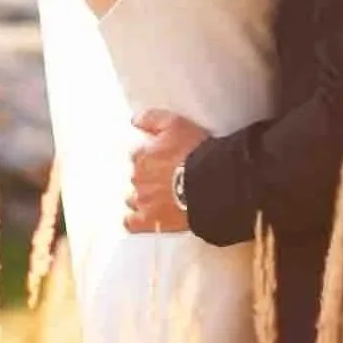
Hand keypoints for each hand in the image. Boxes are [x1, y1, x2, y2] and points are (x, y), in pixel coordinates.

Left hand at [125, 110, 207, 232]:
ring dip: (142, 198)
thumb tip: (133, 121)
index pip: (137, 156)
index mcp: (142, 156)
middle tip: (165, 178)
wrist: (210, 182)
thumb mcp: (175, 124)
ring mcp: (143, 201)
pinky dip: (134, 221)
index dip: (149, 157)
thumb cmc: (195, 152)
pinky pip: (132, 224)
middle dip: (146, 178)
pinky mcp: (150, 221)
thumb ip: (151, 119)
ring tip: (158, 198)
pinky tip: (144, 218)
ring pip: (132, 199)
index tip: (161, 160)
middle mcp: (138, 178)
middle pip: (136, 177)